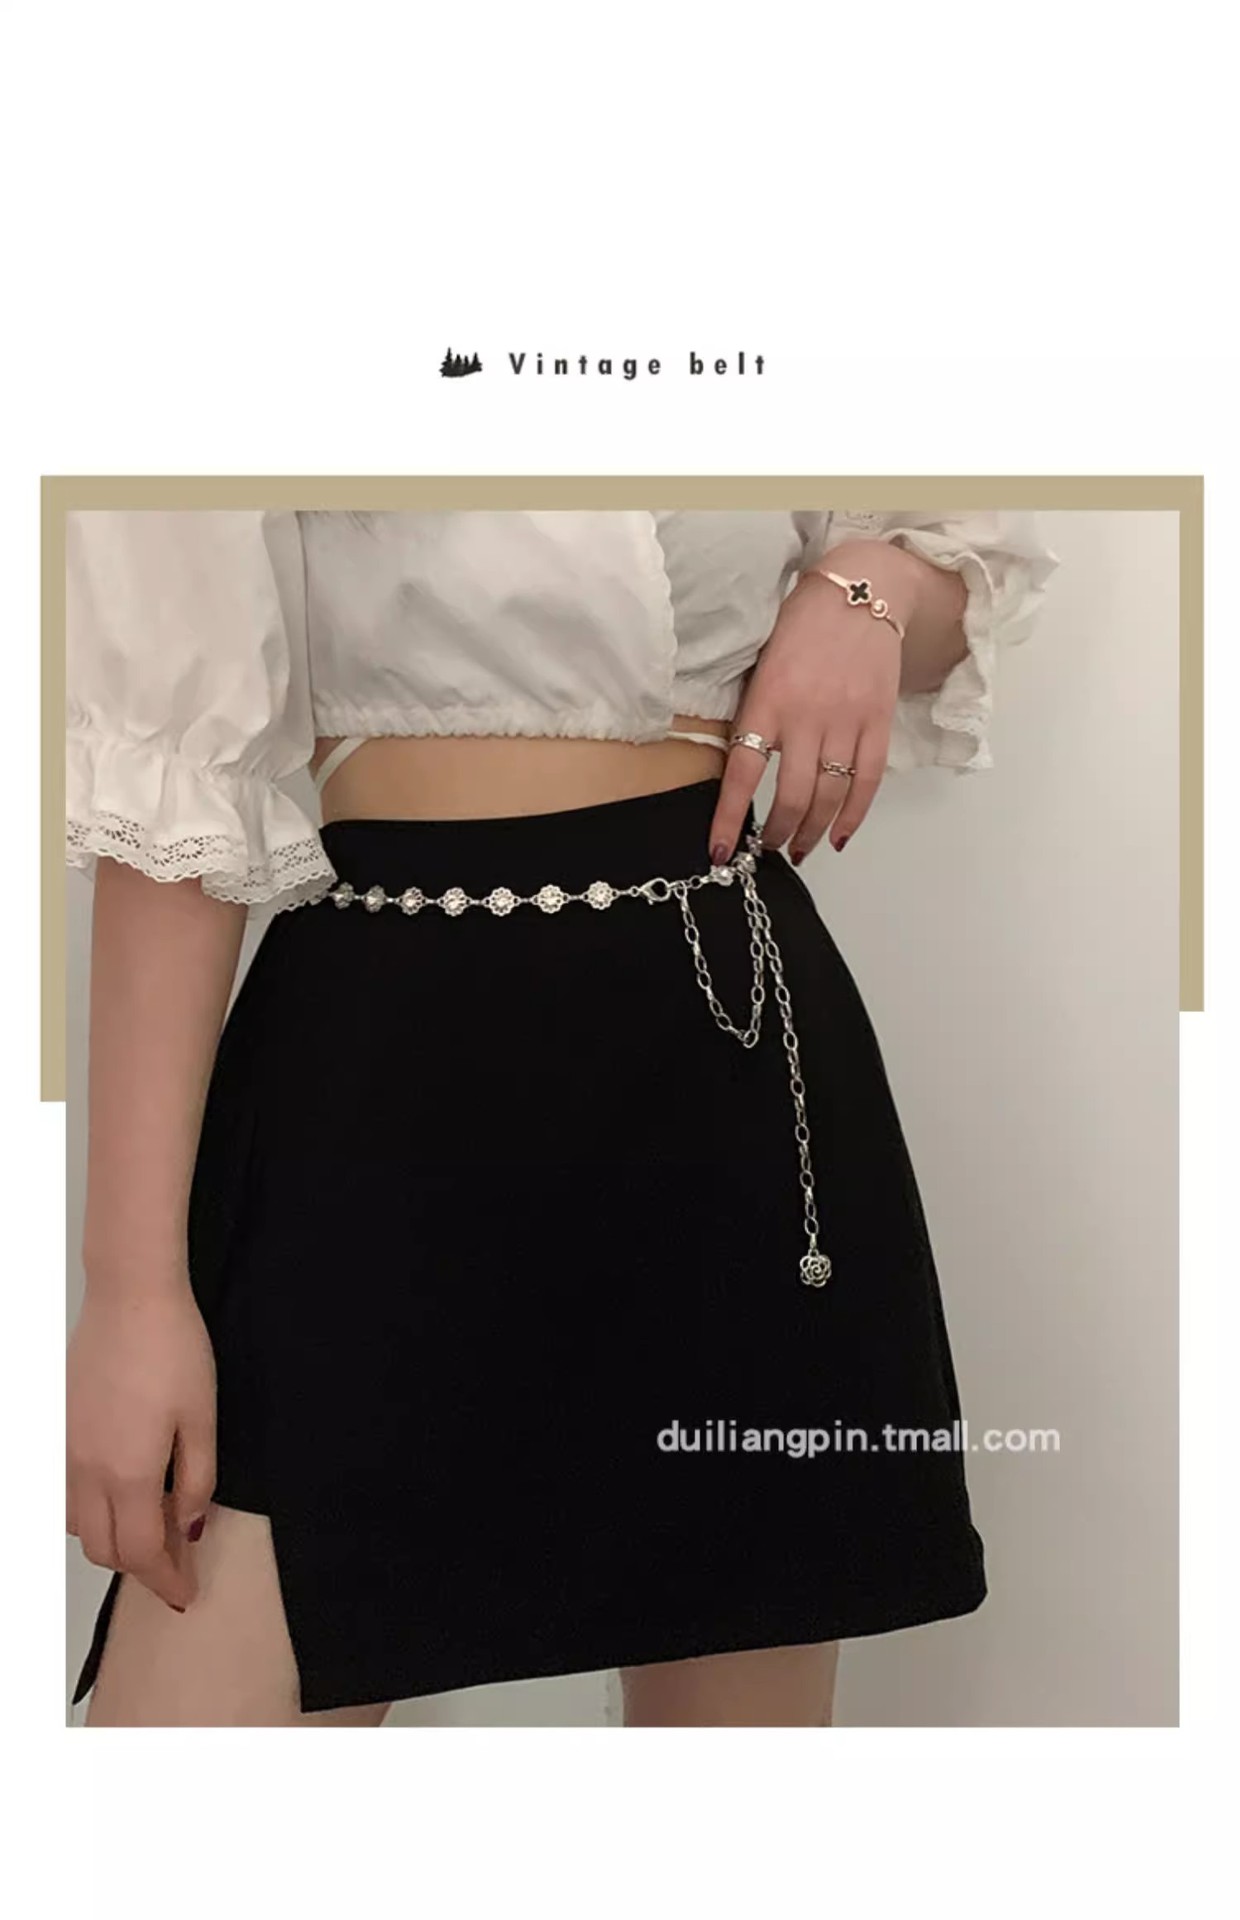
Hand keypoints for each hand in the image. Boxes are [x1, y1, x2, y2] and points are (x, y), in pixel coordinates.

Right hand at [66, 1276, 216, 1612]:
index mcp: (128, 1473)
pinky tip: (117, 1492)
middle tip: (176, 1560)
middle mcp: (85, 1471)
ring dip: (109, 1539)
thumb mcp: (202, 1417)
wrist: (129, 1297)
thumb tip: (191, 1526)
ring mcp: (63, 1452)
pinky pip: (62, 1495)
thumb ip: (197, 1478)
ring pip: (76, 1526)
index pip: (142, 1553)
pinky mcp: (55, 1430)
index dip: (165, 1581)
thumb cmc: (173, 1348)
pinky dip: (87, 1511)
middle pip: (104, 1549)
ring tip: (149, 1524)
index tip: (185, 1593)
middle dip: (140, 1566)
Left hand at [708, 565, 903, 864]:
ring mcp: (846, 721)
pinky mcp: (878, 722)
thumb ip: (757, 714)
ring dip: (811, 831)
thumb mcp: (763, 665)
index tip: (720, 854)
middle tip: (769, 850)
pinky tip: (840, 836)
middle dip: (777, 833)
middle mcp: (806, 717)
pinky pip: (868, 781)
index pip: (742, 775)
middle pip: (791, 796)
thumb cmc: (802, 626)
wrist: (860, 592)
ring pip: (829, 795)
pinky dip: (854, 815)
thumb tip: (746, 767)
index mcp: (767, 702)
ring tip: (800, 849)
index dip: (729, 820)